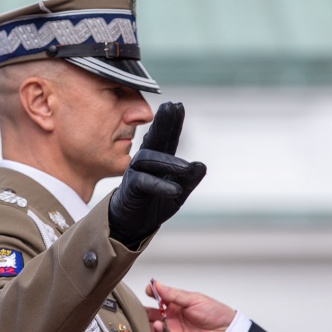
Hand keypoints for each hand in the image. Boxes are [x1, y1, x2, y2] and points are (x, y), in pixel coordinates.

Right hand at [109, 102, 205, 247]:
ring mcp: (135, 173)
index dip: (173, 123)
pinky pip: (144, 182)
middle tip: (171, 106)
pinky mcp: (130, 189)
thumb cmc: (152, 205)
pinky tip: (177, 188)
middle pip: (155, 139)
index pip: (167, 139)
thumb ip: (189, 180)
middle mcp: (145, 163)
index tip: (178, 105)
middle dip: (163, 123)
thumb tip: (202, 165)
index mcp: (158, 161)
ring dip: (169, 162)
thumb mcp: (177, 194)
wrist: (131, 226)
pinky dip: (161, 185)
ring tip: (187, 168)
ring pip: (149, 159)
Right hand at [145, 280, 235, 331]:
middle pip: (150, 314)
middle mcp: (171, 317)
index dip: (151, 293)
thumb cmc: (215, 314)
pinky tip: (158, 326)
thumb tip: (157, 284)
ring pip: (152, 327)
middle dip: (142, 310)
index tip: (148, 289)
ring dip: (147, 322)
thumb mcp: (194, 299)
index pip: (157, 298)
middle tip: (138, 307)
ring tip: (150, 317)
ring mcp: (171, 330)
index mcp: (175, 304)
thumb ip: (173, 294)